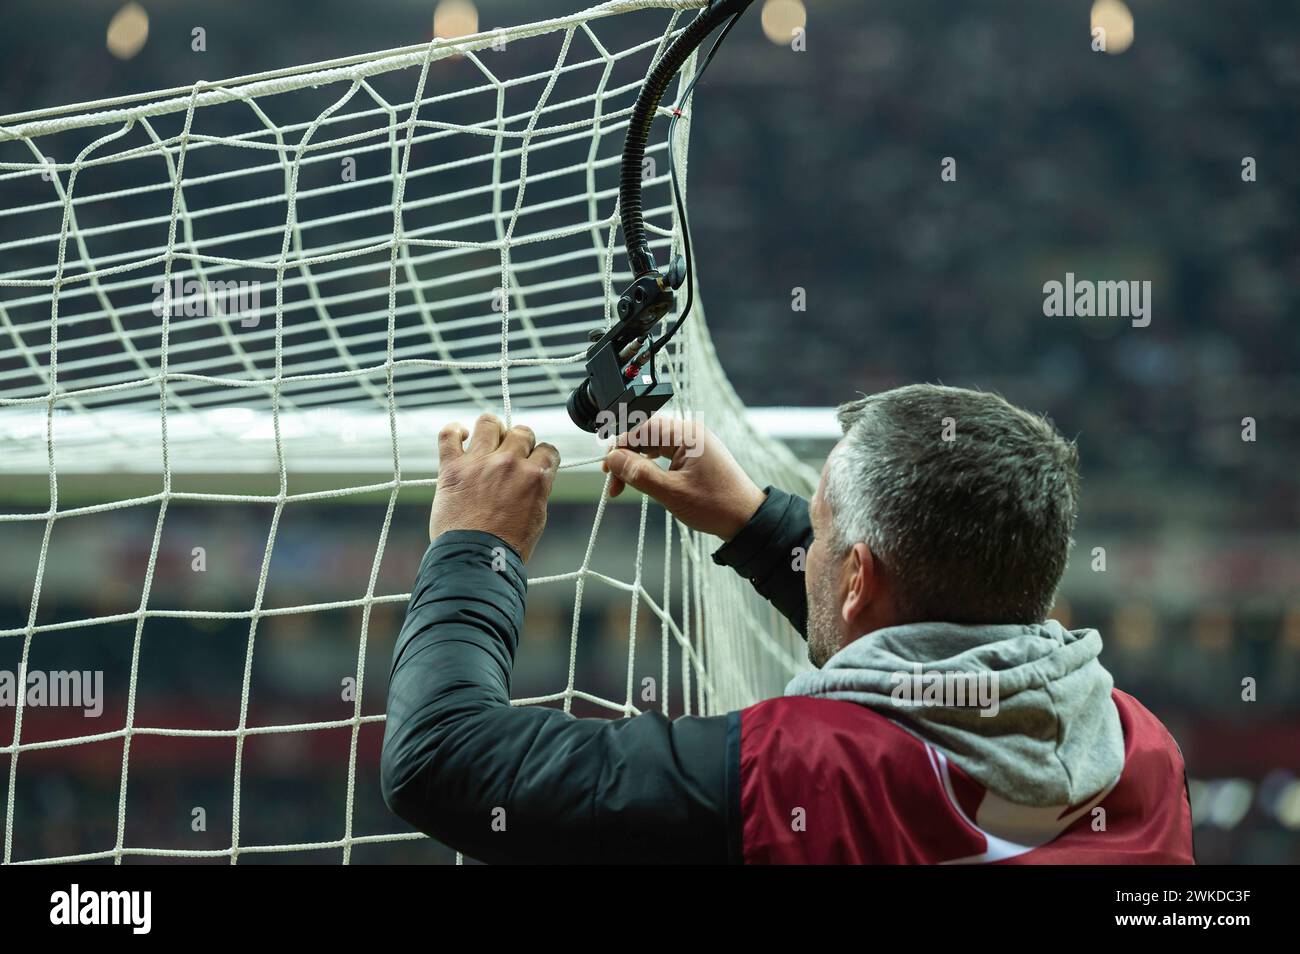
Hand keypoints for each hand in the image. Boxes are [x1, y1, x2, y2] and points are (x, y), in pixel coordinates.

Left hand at [430, 413, 559, 561]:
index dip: (541, 456)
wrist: (475, 560)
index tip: (534, 462)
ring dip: (492, 429)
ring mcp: (479, 463)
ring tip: (487, 438)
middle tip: (511, 454)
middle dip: (520, 442)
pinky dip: (454, 430)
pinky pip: (449, 434)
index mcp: (535, 477)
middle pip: (521, 432)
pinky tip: (460, 434)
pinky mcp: (452, 468)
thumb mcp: (537, 516)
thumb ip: (536, 489)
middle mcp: (509, 464)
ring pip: (489, 423)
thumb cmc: (507, 546)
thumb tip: (533, 475)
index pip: (547, 450)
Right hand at [603, 417, 765, 540]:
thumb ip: (639, 473)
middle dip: (626, 456)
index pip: (643, 428)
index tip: (607, 467)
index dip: (620, 446)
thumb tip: (613, 458)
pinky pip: (664, 454)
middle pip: (646, 435)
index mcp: (688, 434)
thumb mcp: (672, 492)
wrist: (747, 520)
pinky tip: (641, 480)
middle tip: (612, 481)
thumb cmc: (717, 506)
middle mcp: (690, 434)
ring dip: (636, 463)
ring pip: (653, 445)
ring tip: (622, 485)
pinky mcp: (695, 457)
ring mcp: (694, 444)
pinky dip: (649, 466)